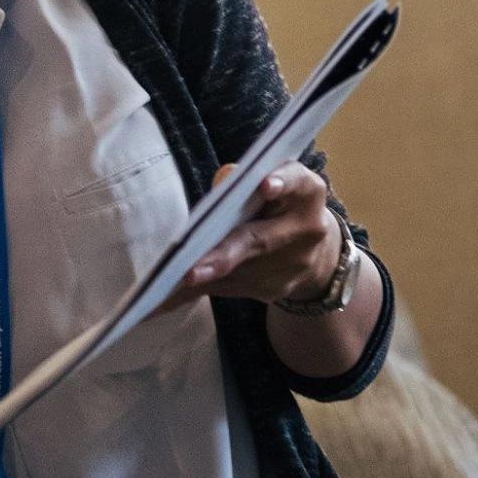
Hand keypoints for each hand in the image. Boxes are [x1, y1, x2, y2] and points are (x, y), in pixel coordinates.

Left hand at [172, 160, 341, 306]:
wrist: (310, 247)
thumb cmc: (274, 202)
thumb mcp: (268, 182)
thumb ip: (245, 180)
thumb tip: (223, 180)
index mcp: (306, 192)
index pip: (299, 182)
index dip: (283, 182)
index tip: (265, 186)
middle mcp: (307, 228)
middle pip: (260, 239)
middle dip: (224, 254)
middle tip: (191, 270)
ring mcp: (295, 264)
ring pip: (241, 272)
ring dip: (204, 278)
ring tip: (169, 282)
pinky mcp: (276, 288)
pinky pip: (230, 288)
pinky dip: (199, 288)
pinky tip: (167, 297)